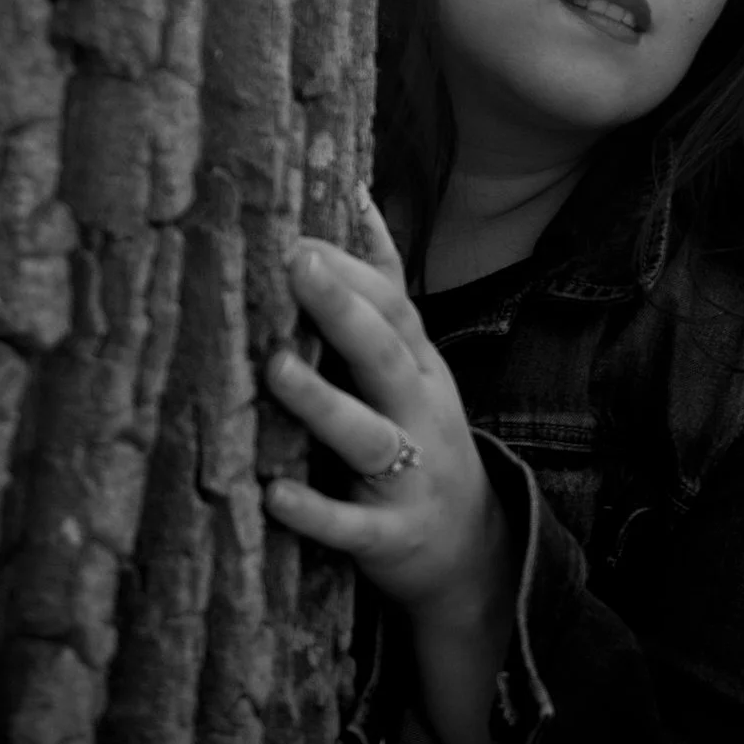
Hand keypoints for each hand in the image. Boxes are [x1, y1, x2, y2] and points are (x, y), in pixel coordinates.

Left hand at [261, 196, 509, 634]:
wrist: (469, 550)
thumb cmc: (422, 439)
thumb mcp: (415, 363)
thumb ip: (385, 289)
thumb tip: (356, 193)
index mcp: (421, 368)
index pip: (396, 308)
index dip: (353, 271)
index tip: (301, 236)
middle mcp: (420, 413)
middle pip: (386, 355)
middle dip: (342, 310)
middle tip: (294, 265)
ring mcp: (410, 475)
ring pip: (368, 435)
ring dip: (322, 403)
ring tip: (275, 368)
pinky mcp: (391, 534)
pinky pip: (352, 525)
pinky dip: (315, 512)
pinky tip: (273, 495)